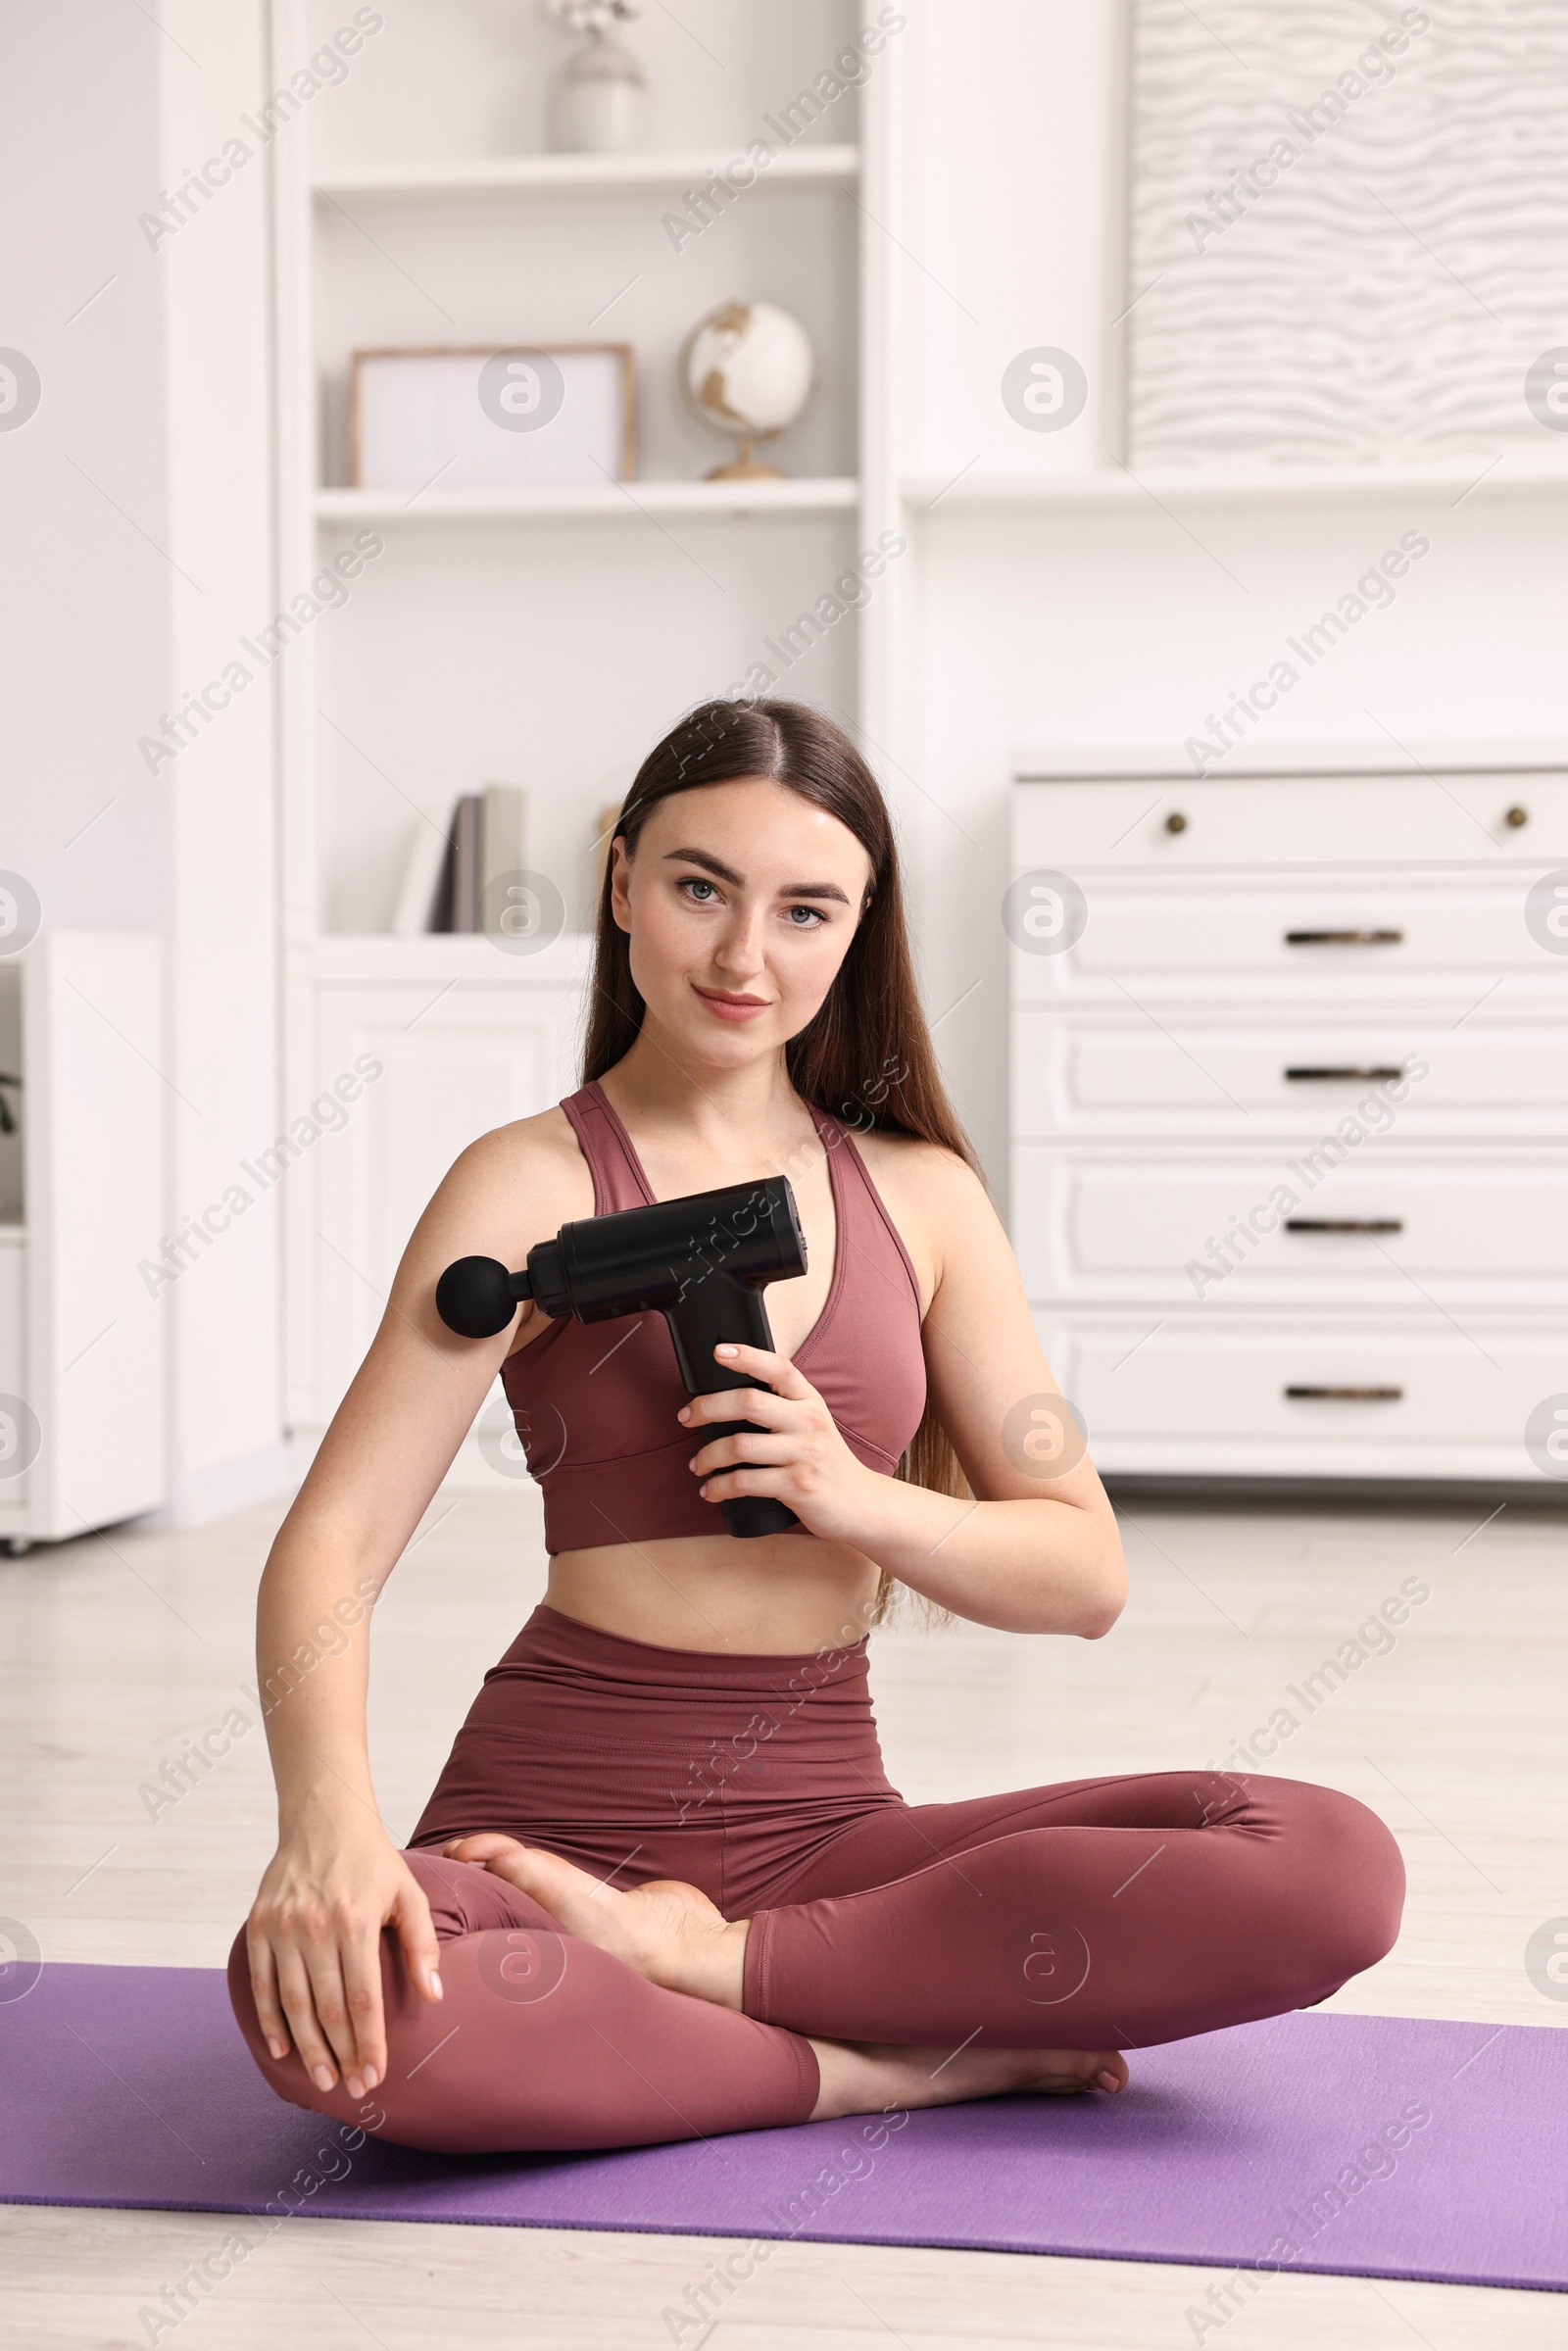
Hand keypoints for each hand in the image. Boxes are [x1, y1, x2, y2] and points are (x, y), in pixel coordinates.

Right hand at [245, 1810, 441, 2099]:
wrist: (323, 1818)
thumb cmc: (374, 1861)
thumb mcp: (409, 1894)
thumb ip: (422, 1945)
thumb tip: (434, 1997)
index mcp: (357, 1921)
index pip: (364, 1999)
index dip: (370, 2044)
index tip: (377, 2077)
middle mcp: (317, 1927)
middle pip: (328, 2009)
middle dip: (341, 2055)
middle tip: (353, 2090)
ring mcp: (283, 1927)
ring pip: (293, 2003)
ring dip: (308, 2047)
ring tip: (323, 2079)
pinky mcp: (260, 1925)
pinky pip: (262, 1983)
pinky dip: (270, 2019)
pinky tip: (283, 2048)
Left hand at [679, 1342, 882, 1544]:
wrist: (859, 1503)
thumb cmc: (825, 1461)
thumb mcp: (812, 1424)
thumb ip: (782, 1407)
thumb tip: (728, 1396)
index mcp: (809, 1401)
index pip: (779, 1368)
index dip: (748, 1355)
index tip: (719, 1352)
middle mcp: (809, 1422)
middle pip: (748, 1402)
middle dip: (707, 1408)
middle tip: (686, 1418)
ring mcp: (804, 1454)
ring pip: (739, 1445)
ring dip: (707, 1455)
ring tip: (697, 1463)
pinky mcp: (797, 1486)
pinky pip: (745, 1482)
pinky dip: (719, 1486)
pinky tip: (711, 1490)